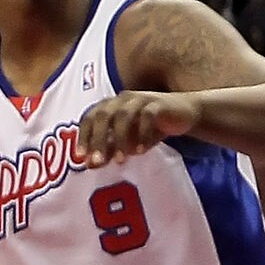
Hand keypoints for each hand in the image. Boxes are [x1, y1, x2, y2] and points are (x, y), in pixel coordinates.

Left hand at [78, 91, 203, 167]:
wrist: (184, 114)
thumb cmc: (150, 128)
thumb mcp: (128, 142)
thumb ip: (109, 150)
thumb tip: (90, 165)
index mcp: (110, 105)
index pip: (89, 117)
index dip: (83, 136)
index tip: (81, 158)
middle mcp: (122, 99)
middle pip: (103, 115)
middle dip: (97, 139)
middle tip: (96, 162)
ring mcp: (140, 99)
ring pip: (123, 115)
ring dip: (119, 138)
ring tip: (120, 160)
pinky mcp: (158, 104)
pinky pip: (147, 116)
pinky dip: (142, 133)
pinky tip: (141, 150)